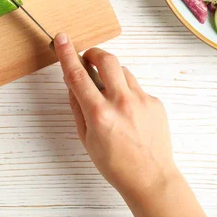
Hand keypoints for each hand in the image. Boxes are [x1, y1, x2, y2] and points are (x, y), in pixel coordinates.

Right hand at [54, 33, 204, 216]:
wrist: (150, 178)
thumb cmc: (115, 163)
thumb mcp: (86, 137)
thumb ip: (77, 106)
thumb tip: (72, 82)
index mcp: (99, 113)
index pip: (77, 75)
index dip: (67, 53)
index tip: (61, 39)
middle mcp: (121, 102)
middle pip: (107, 59)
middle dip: (94, 54)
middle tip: (88, 59)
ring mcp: (141, 101)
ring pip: (123, 71)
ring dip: (111, 75)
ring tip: (109, 95)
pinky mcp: (155, 103)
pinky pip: (136, 87)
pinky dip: (127, 93)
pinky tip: (128, 113)